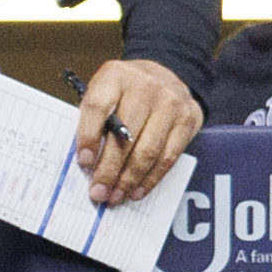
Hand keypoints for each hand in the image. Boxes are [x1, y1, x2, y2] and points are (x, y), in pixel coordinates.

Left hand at [72, 55, 204, 204]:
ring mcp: (170, 103)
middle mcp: (145, 87)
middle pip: (124, 135)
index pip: (97, 107)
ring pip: (148, 150)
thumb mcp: (103, 91)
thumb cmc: (124, 91)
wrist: (165, 75)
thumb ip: (93, 120)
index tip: (83, 162)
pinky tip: (137, 191)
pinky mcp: (188, 119)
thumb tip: (86, 163)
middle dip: (109, 170)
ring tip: (115, 196)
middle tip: (98, 193)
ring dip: (129, 180)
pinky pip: (168, 157)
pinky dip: (151, 179)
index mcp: (115, 76)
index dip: (88, 136)